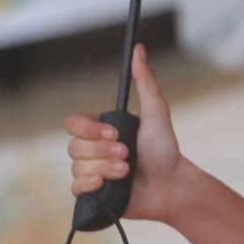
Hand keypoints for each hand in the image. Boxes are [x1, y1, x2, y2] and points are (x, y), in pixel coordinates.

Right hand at [64, 44, 188, 223]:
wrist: (170, 186)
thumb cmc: (165, 149)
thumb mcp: (156, 112)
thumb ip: (144, 81)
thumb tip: (139, 49)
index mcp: (102, 130)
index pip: (74, 124)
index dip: (90, 130)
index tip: (114, 134)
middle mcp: (93, 149)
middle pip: (74, 147)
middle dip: (103, 152)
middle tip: (128, 155)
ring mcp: (91, 171)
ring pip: (77, 167)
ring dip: (105, 168)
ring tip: (127, 172)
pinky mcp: (92, 193)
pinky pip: (74, 188)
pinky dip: (89, 185)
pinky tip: (106, 185)